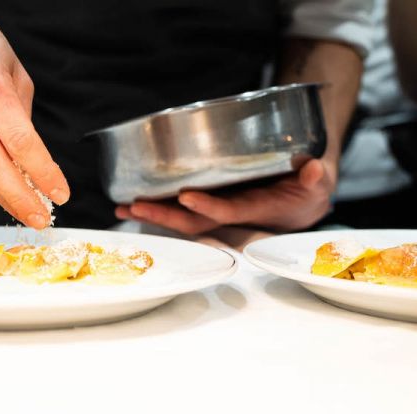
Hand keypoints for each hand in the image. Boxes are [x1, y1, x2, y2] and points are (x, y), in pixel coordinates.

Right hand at [0, 0, 68, 228]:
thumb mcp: (12, 67)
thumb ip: (22, 111)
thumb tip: (32, 155)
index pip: (20, 141)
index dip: (42, 173)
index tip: (59, 193)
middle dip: (20, 199)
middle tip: (40, 219)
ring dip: (3, 197)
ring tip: (26, 213)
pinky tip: (4, 191)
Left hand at [115, 158, 335, 234]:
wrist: (301, 197)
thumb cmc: (308, 187)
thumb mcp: (316, 182)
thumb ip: (315, 177)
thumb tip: (315, 170)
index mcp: (256, 208)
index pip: (228, 211)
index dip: (208, 206)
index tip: (186, 196)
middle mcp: (231, 213)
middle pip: (193, 220)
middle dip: (163, 214)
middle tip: (133, 206)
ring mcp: (217, 210)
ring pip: (181, 217)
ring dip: (152, 213)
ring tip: (121, 207)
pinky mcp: (209, 202)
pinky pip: (180, 209)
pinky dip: (157, 206)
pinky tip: (131, 201)